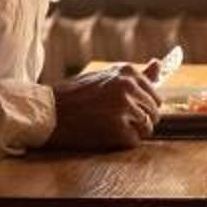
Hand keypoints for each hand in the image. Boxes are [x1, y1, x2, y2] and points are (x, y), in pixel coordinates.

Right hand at [42, 62, 159, 152]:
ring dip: (131, 132)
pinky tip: (102, 134)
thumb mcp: (106, 78)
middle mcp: (129, 86)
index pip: (154, 96)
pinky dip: (120, 143)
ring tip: (106, 126)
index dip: (140, 106)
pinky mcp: (119, 129)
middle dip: (138, 119)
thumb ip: (136, 75)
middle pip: (154, 112)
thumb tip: (159, 64)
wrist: (48, 113)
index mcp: (127, 71)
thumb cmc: (75, 96)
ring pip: (147, 128)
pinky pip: (134, 142)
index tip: (120, 107)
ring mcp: (125, 108)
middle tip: (111, 119)